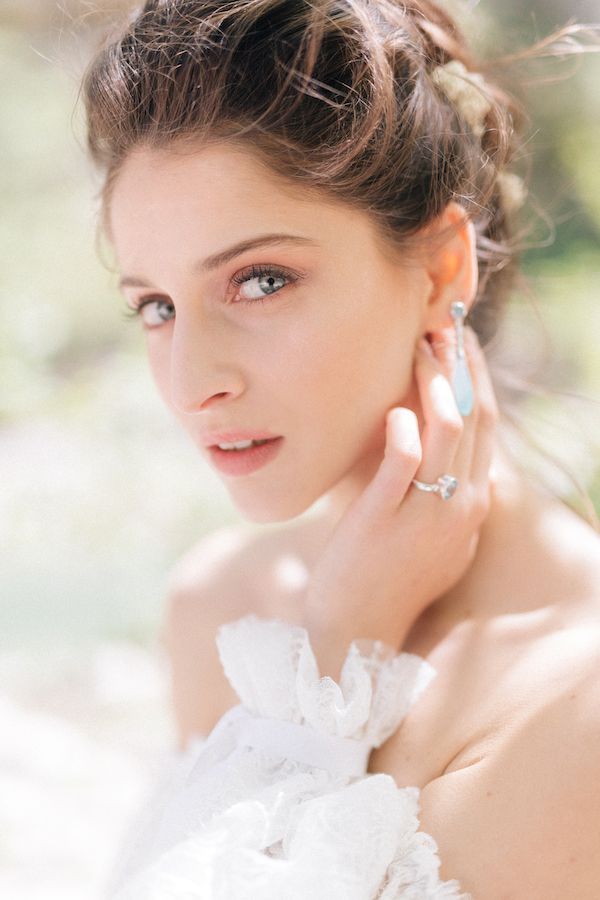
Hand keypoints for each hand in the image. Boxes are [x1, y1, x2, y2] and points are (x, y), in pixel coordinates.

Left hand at [303, 325, 498, 678]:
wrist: (358, 632)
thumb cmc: (386, 578)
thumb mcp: (434, 538)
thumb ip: (445, 497)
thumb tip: (444, 454)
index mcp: (472, 508)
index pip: (486, 429)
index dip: (477, 382)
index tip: (464, 347)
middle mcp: (460, 508)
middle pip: (472, 419)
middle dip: (461, 367)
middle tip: (444, 328)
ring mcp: (425, 515)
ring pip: (445, 430)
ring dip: (435, 383)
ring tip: (418, 350)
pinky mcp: (383, 520)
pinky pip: (403, 460)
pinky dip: (402, 427)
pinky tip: (393, 408)